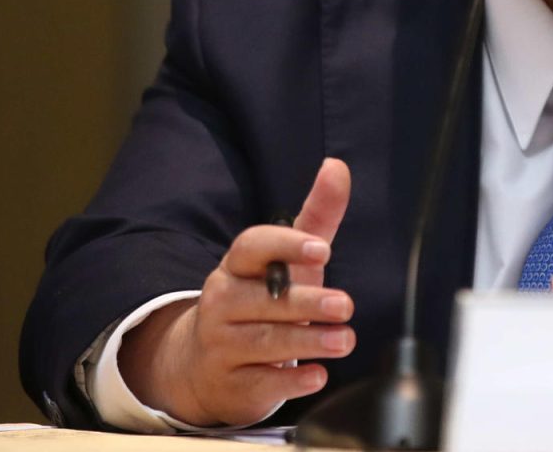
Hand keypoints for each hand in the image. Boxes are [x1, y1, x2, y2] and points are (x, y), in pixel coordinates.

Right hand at [118, 158, 355, 426]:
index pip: (251, 247)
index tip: (323, 251)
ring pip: (264, 342)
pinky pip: (260, 383)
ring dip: (308, 341)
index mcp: (236, 266)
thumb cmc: (260, 301)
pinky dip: (290, 382)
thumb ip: (316, 217)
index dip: (285, 246)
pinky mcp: (230, 385)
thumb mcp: (288, 260)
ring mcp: (221, 346)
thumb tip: (337, 166)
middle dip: (306, 303)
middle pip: (262, 300)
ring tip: (345, 340)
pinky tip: (318, 376)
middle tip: (345, 306)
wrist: (206, 366)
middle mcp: (222, 303)